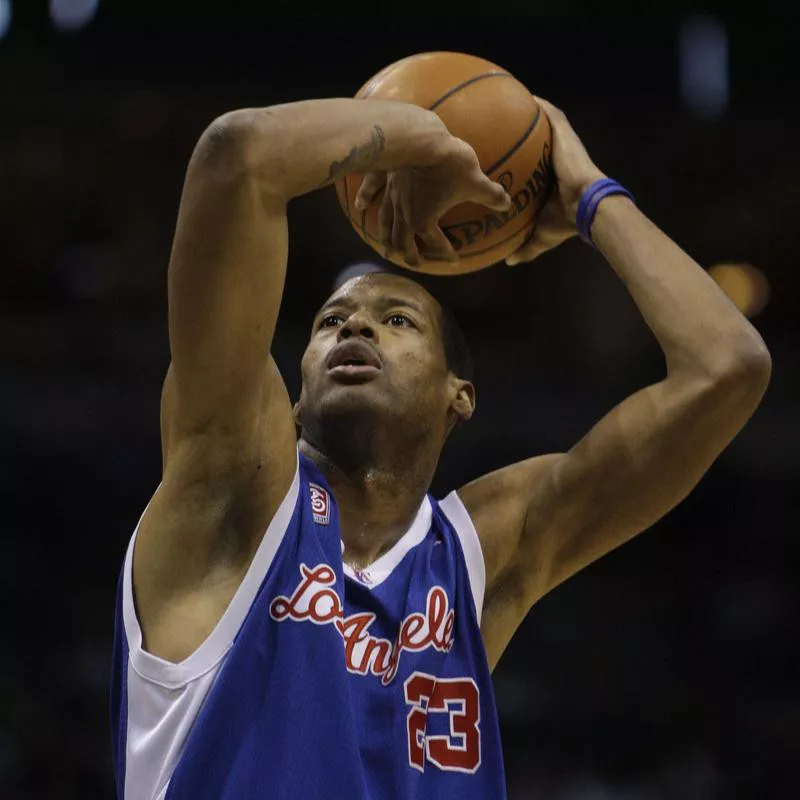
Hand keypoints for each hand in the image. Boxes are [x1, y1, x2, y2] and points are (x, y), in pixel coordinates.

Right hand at [354, 136, 511, 265]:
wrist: (418, 138)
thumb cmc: (448, 164)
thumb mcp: (474, 181)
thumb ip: (490, 194)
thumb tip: (506, 203)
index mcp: (423, 221)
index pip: (435, 243)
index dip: (445, 253)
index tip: (453, 260)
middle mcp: (404, 214)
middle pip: (403, 241)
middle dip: (409, 255)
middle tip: (415, 263)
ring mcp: (390, 196)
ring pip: (385, 223)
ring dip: (387, 239)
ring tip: (387, 249)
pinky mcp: (382, 177)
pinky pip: (371, 191)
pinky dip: (365, 200)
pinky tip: (360, 206)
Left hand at [506, 98, 605, 264]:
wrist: (586, 206)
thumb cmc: (565, 221)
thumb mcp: (540, 234)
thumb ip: (525, 246)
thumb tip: (510, 260)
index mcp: (549, 178)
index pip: (531, 163)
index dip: (518, 158)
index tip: (500, 154)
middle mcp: (554, 157)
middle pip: (534, 139)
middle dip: (518, 130)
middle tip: (495, 122)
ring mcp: (561, 143)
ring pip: (541, 122)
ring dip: (525, 111)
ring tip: (503, 97)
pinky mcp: (564, 133)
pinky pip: (548, 114)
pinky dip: (535, 105)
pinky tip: (518, 94)